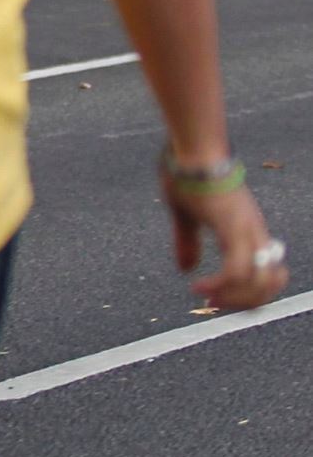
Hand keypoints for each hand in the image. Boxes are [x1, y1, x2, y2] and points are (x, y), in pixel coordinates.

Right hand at [167, 173, 286, 311]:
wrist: (192, 152)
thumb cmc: (188, 176)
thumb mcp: (186, 217)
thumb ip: (188, 243)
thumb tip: (186, 269)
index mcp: (247, 231)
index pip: (269, 275)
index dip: (250, 294)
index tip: (221, 297)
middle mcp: (254, 233)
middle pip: (270, 284)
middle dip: (244, 303)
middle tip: (216, 303)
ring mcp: (247, 231)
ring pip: (260, 282)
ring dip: (235, 299)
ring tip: (210, 298)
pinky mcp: (234, 228)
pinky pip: (237, 271)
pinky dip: (221, 286)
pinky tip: (200, 287)